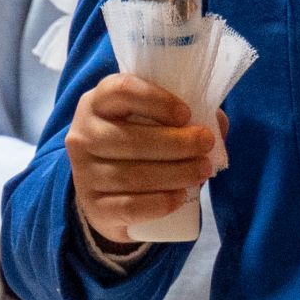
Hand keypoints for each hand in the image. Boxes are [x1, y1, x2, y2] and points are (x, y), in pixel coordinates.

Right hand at [69, 72, 225, 246]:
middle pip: (128, 139)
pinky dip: (159, 202)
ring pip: (130, 175)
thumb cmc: (137, 145)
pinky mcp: (94, 208)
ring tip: (202, 170)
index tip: (186, 114)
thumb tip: (216, 122)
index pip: (120, 91)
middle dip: (176, 143)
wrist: (108, 194)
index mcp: (97, 104)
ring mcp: (83, 174)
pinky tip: (180, 197)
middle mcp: (83, 136)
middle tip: (205, 145)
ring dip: (175, 173)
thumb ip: (184, 116)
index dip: (156, 100)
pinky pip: (128, 206)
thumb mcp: (153, 122)